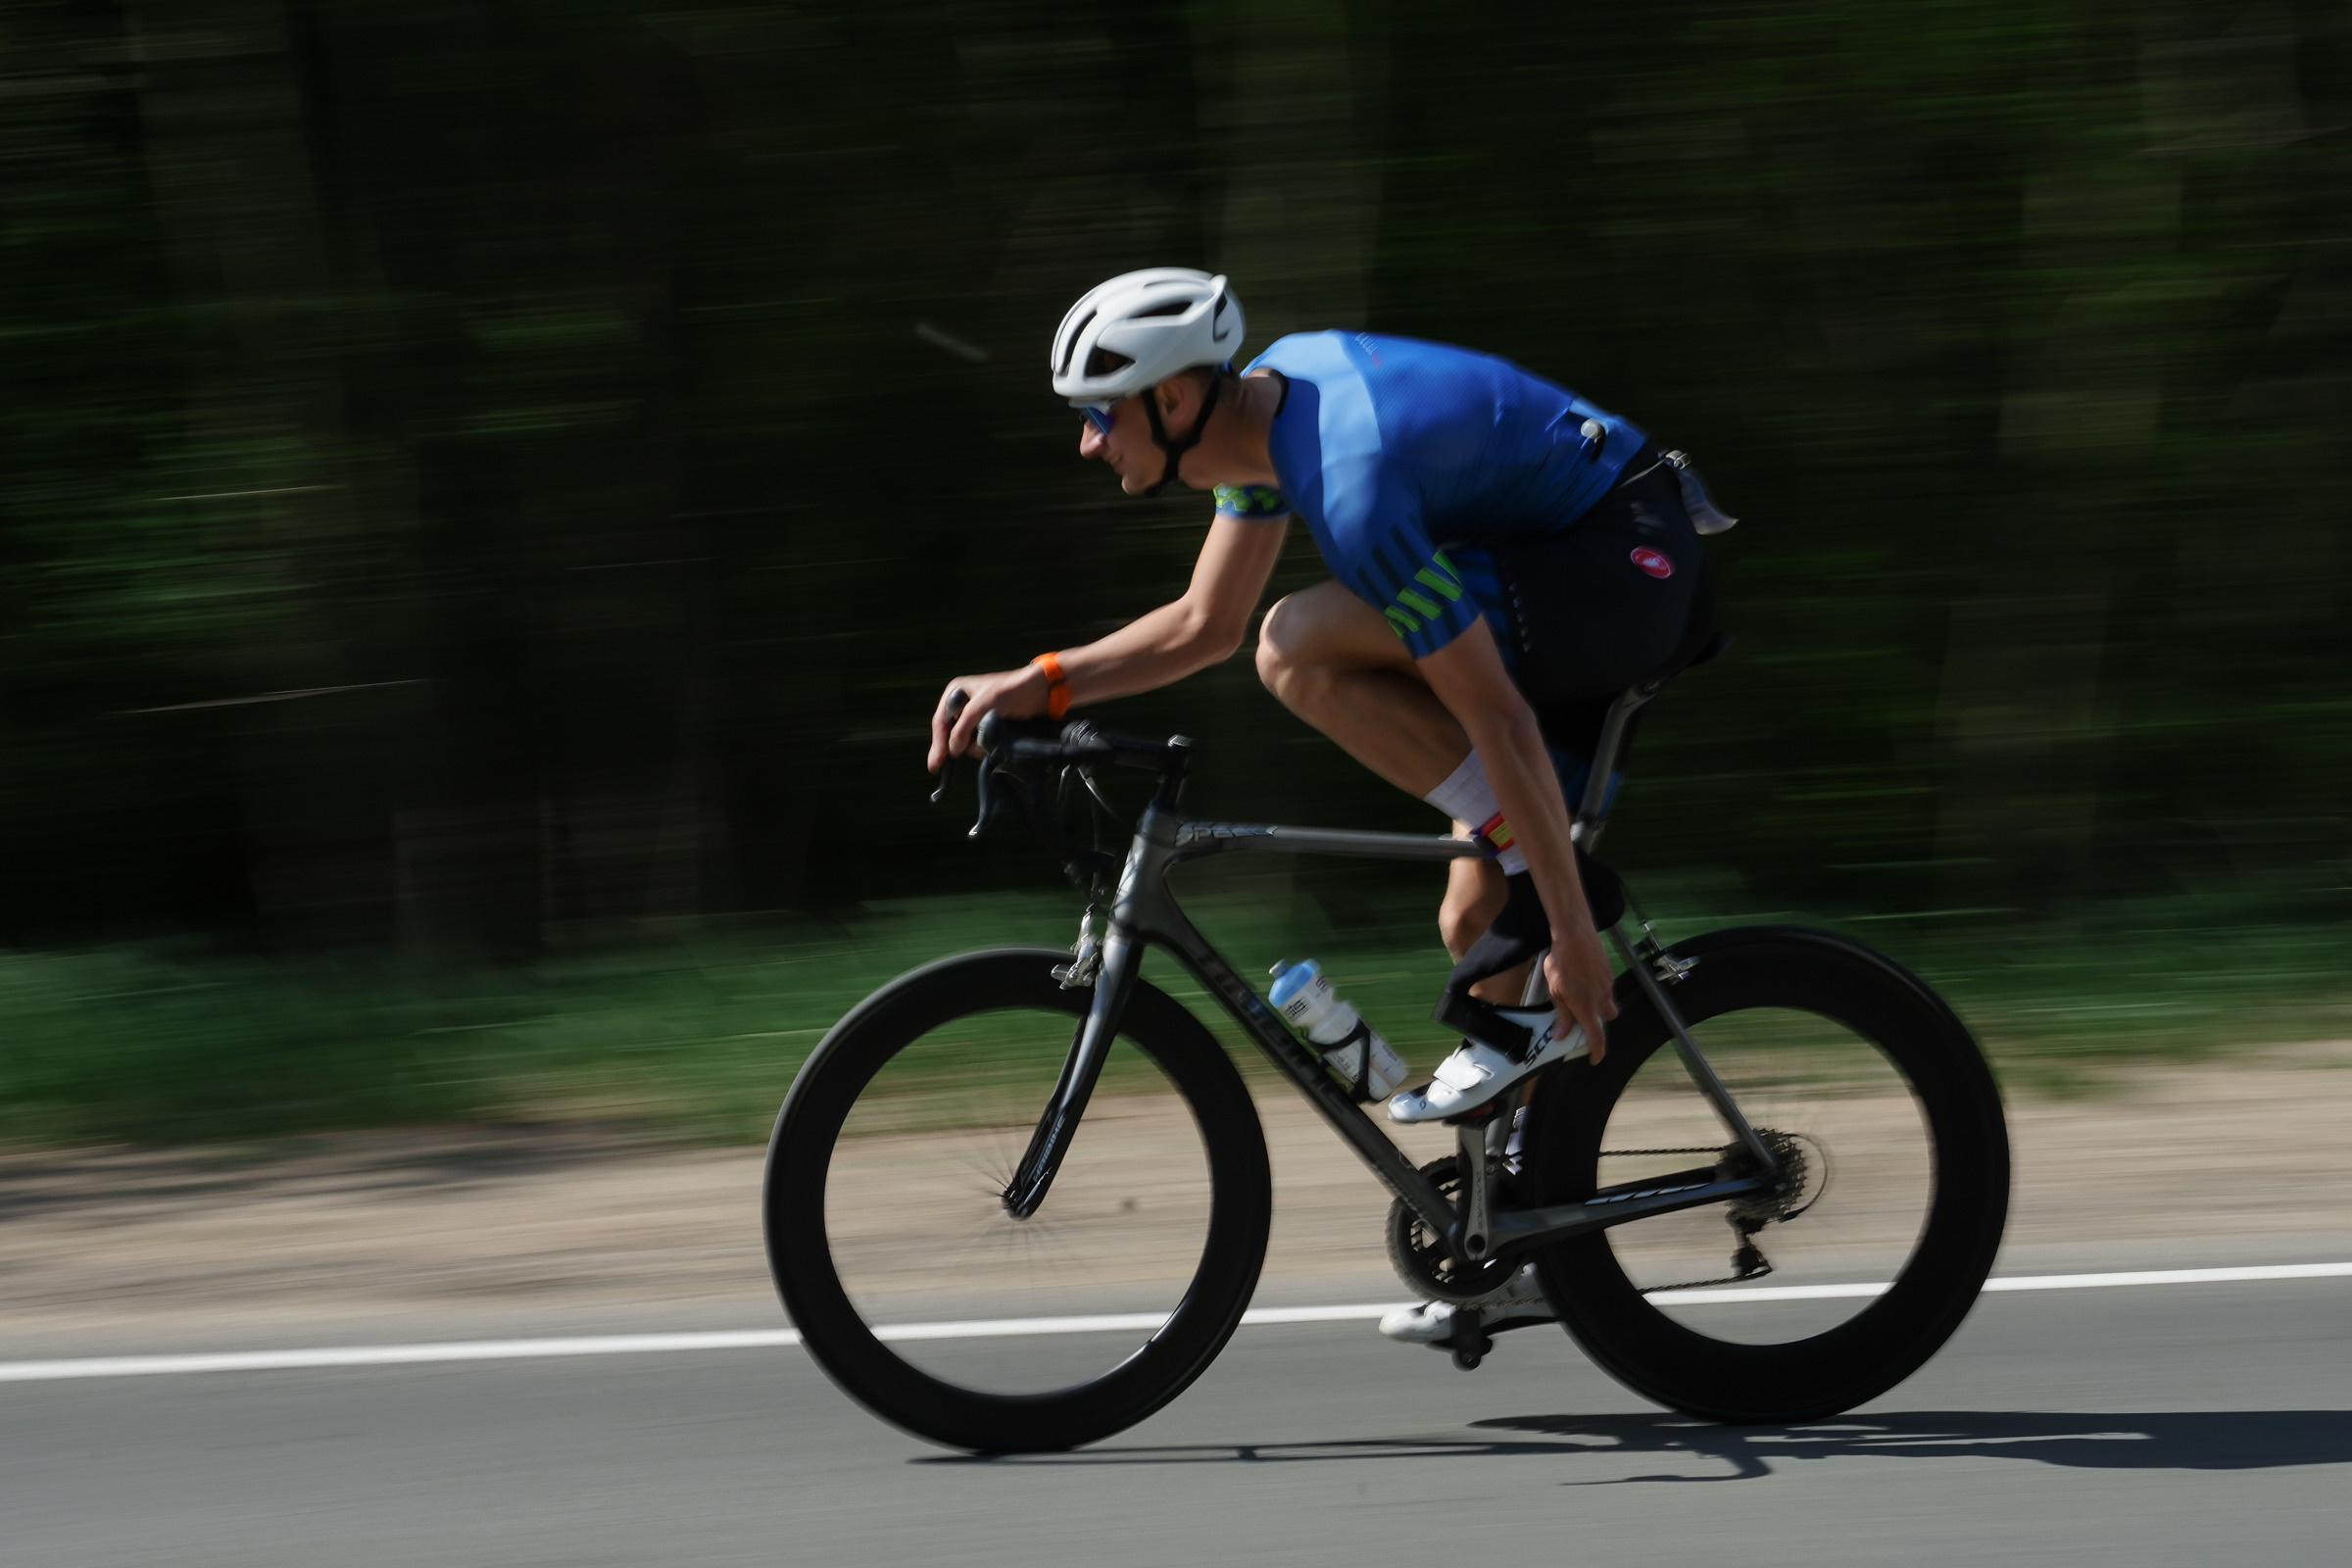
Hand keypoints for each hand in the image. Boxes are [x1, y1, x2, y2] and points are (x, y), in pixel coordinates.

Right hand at [927, 664, 1050, 771]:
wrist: (1037, 692)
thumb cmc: (1010, 691)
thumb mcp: (983, 705)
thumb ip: (964, 726)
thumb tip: (953, 750)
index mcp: (955, 692)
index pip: (940, 722)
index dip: (938, 744)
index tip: (936, 763)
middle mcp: (961, 703)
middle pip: (949, 733)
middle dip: (955, 746)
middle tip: (945, 764)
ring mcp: (973, 715)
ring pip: (963, 739)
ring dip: (972, 746)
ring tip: (983, 745)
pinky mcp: (985, 724)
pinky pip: (975, 740)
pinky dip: (980, 746)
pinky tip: (986, 746)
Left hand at [1543, 924, 1618, 1064]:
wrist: (1575, 935)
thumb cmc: (1562, 962)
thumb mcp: (1556, 992)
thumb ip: (1562, 1015)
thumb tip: (1560, 1035)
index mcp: (1587, 1008)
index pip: (1597, 1037)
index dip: (1598, 1051)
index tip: (1595, 1058)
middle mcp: (1601, 999)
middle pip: (1608, 1018)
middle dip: (1599, 1021)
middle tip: (1584, 1017)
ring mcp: (1607, 985)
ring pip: (1609, 1001)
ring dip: (1599, 1004)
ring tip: (1582, 996)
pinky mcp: (1608, 972)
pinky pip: (1607, 987)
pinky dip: (1599, 989)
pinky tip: (1584, 979)